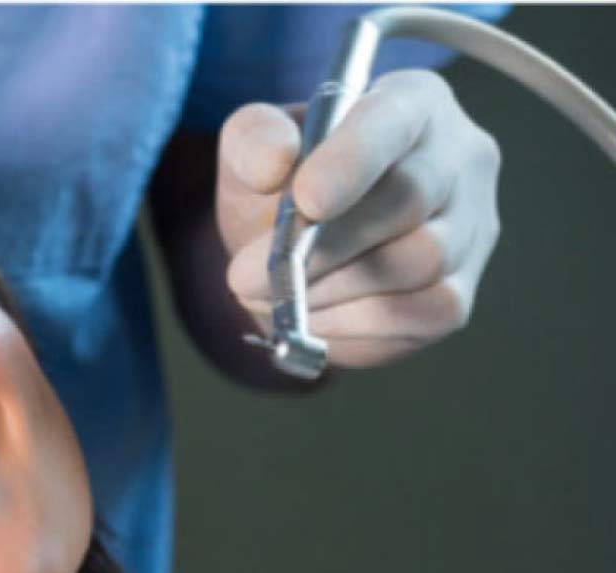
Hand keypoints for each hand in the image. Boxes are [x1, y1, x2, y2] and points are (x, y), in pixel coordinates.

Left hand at [216, 69, 501, 367]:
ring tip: (274, 295)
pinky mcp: (458, 294)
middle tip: (248, 275)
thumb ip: (253, 141)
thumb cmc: (282, 186)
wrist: (294, 251)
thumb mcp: (251, 151)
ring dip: (331, 288)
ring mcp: (471, 229)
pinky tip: (310, 319)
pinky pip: (423, 313)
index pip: (395, 119)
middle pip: (410, 199)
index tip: (306, 200)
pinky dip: (355, 324)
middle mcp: (458, 158)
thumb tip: (273, 162)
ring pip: (420, 262)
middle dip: (323, 245)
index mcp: (410, 101)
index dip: (353, 161)